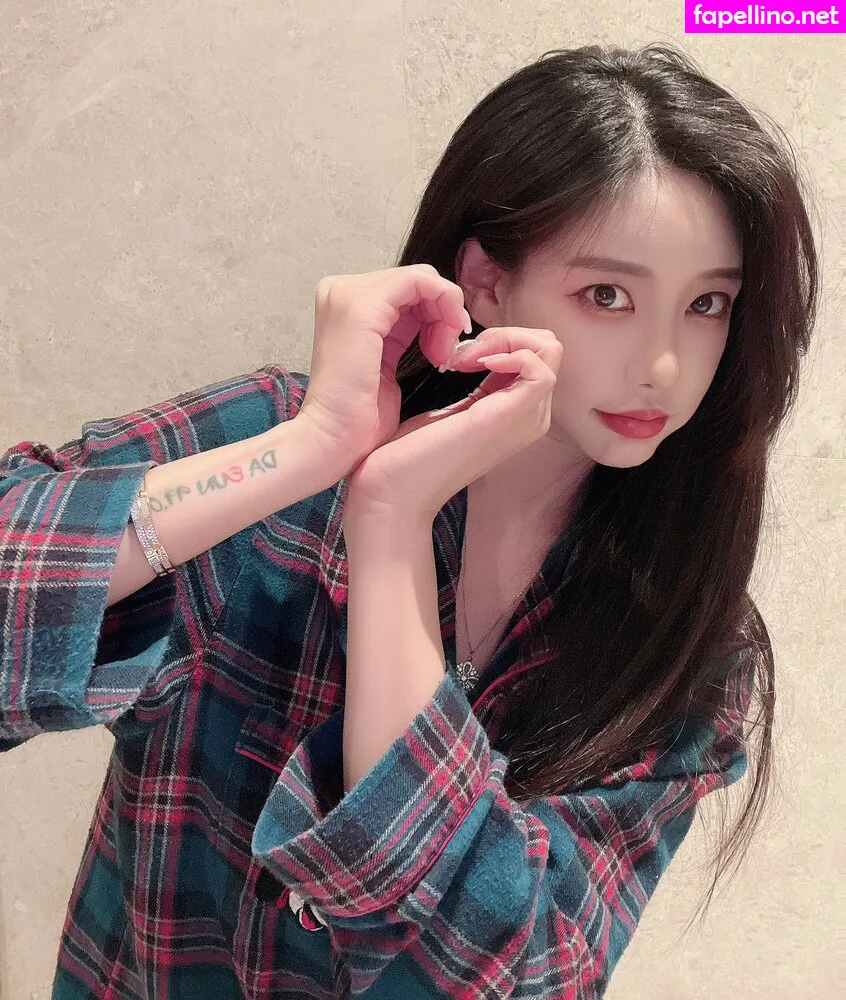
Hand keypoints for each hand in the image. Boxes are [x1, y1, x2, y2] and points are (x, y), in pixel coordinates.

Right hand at [297, 264, 472, 479]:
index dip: (437, 311)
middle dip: (443, 312)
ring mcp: (347, 295)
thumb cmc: (359, 417)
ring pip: (422, 277)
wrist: (333, 442)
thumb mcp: (385, 361)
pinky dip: (444, 306)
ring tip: (441, 356)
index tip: (446, 348)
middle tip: (445, 354)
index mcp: (344, 304)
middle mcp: (340, 291)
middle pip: (416, 280)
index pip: (406, 287)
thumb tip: (436, 314)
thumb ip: (403, 330)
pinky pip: (420, 282)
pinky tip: (442, 345)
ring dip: (446, 313)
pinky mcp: (361, 306)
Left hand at [342, 327, 562, 524]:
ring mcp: (526, 420)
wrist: (393, 491)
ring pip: (549, 350)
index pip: (538, 353)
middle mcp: (532, 418)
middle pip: (548, 347)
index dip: (501, 338)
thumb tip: (476, 353)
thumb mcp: (453, 412)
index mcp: (519, 414)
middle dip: (505, 333)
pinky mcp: (511, 419)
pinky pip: (541, 368)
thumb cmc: (412, 454)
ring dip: (504, 339)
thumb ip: (477, 388)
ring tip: (464, 358)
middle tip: (463, 352)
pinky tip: (472, 362)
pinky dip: (509, 351)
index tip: (458, 353)